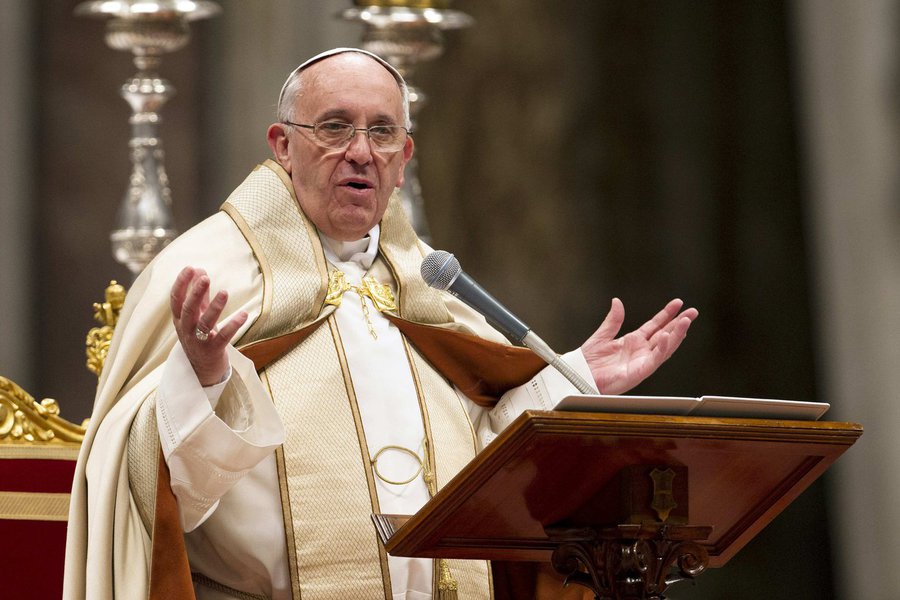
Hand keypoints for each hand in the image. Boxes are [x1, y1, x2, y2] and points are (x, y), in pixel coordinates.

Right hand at [170, 266, 247, 386]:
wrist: (202, 370)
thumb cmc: (200, 337)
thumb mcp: (197, 316)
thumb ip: (199, 294)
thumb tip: (199, 269)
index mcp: (180, 319)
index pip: (176, 299)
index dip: (181, 283)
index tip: (190, 268)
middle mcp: (186, 330)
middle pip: (188, 310)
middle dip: (195, 293)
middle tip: (205, 278)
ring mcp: (198, 341)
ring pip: (204, 323)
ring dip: (215, 307)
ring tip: (225, 292)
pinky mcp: (213, 351)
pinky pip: (223, 337)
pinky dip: (233, 325)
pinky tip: (244, 314)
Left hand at [580, 298, 697, 394]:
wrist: (578, 376)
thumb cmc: (588, 362)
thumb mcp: (602, 335)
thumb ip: (613, 320)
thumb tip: (617, 301)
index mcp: (633, 342)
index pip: (655, 325)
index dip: (666, 314)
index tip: (678, 303)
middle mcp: (640, 352)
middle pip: (665, 335)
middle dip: (679, 323)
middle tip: (693, 311)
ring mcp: (641, 362)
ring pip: (665, 347)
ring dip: (676, 335)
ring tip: (686, 321)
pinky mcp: (638, 373)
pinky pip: (654, 360)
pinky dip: (662, 349)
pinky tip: (667, 336)